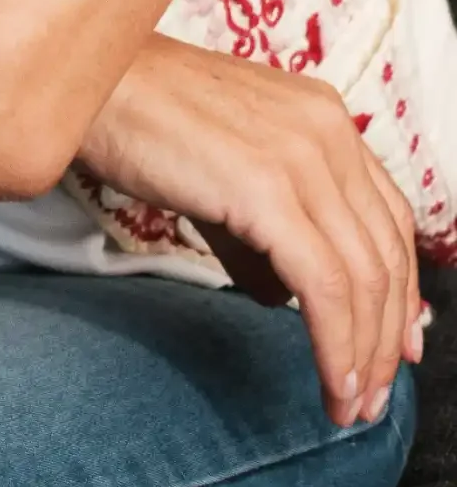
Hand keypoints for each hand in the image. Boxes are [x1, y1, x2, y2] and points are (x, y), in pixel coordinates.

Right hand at [78, 34, 422, 428]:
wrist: (85, 82)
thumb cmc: (136, 117)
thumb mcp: (220, 166)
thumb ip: (259, 229)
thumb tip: (278, 294)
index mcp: (322, 115)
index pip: (388, 218)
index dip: (402, 291)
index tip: (395, 348)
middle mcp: (327, 129)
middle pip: (386, 253)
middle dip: (386, 338)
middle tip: (373, 396)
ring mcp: (302, 156)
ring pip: (363, 277)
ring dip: (363, 354)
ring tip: (350, 404)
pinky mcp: (268, 190)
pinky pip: (324, 286)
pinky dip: (335, 343)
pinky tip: (330, 379)